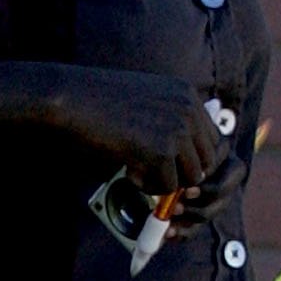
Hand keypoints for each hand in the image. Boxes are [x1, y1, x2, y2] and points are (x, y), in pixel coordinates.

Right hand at [47, 67, 226, 196]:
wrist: (69, 97)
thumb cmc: (97, 98)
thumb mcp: (146, 98)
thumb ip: (170, 118)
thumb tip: (185, 156)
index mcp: (187, 94)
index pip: (211, 138)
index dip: (191, 156)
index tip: (169, 163)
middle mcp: (189, 110)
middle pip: (208, 159)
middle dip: (183, 172)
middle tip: (155, 173)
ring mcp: (177, 130)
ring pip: (192, 176)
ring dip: (167, 180)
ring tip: (138, 170)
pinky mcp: (160, 151)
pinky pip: (168, 185)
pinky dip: (149, 186)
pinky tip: (128, 172)